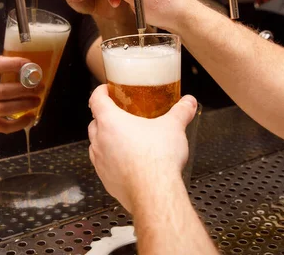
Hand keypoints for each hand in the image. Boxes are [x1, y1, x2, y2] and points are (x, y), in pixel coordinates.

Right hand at [0, 56, 41, 133]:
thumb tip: (27, 65)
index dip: (12, 65)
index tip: (29, 64)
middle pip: (3, 92)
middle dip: (24, 89)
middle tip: (40, 86)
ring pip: (4, 109)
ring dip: (24, 105)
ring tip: (37, 100)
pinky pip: (2, 126)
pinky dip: (18, 124)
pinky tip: (29, 117)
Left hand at [88, 84, 196, 211]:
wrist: (154, 193)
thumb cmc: (157, 159)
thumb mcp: (173, 127)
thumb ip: (181, 112)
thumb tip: (188, 102)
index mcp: (110, 121)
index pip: (96, 99)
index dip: (100, 92)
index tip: (107, 90)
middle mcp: (100, 140)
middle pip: (95, 122)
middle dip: (105, 117)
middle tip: (121, 115)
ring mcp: (100, 162)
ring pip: (96, 145)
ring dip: (106, 140)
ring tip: (125, 140)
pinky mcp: (105, 180)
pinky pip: (103, 165)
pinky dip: (111, 160)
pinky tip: (127, 162)